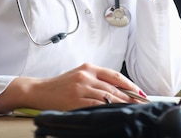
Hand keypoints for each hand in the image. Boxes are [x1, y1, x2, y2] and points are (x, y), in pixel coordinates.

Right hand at [0, 63, 146, 113]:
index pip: (116, 76)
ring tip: (133, 111)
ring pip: (108, 97)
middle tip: (142, 105)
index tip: (141, 94)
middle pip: (114, 88)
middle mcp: (86, 76)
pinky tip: (115, 114)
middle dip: (130, 98)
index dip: (131, 85)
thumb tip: (119, 91)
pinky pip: (96, 106)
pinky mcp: (75, 100)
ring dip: (122, 105)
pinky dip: (108, 110)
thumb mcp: (79, 76)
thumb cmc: (59, 86)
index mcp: (88, 68)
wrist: (38, 90)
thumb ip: (97, 80)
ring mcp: (81, 88)